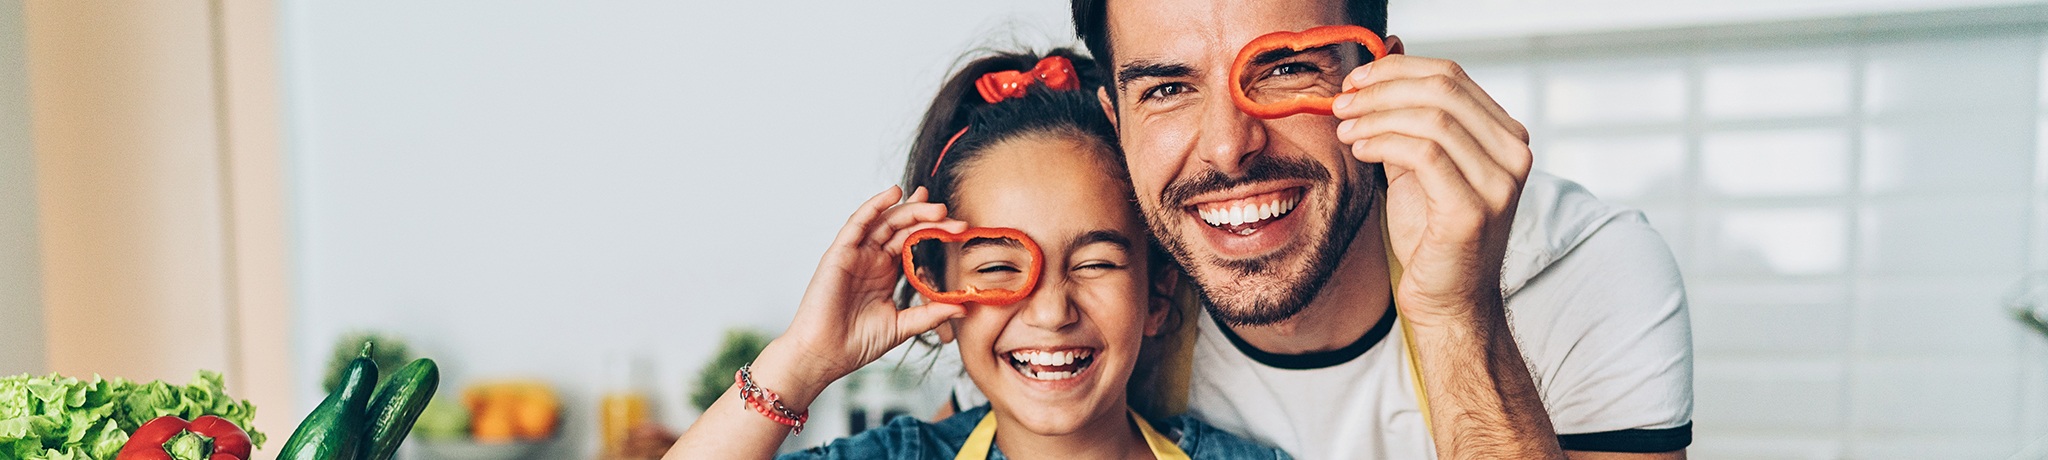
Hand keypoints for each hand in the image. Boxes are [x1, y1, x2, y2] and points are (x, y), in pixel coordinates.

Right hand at [761, 186, 968, 400]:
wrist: (825, 355)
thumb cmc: (857, 343)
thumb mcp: (902, 325)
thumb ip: (931, 314)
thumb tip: (964, 308)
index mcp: (885, 272)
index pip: (912, 242)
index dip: (933, 230)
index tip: (958, 226)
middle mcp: (871, 259)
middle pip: (902, 228)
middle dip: (926, 217)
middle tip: (949, 214)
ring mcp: (855, 254)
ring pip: (884, 221)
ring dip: (907, 209)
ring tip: (931, 203)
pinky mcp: (839, 253)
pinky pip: (858, 223)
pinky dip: (875, 205)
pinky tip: (894, 193)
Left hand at [1331, 54, 1531, 324]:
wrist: (1447, 300)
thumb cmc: (1431, 234)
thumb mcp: (1420, 164)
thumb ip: (1409, 119)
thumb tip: (1384, 60)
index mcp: (1505, 136)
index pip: (1451, 76)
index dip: (1397, 69)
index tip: (1356, 78)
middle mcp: (1514, 154)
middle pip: (1443, 90)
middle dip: (1382, 88)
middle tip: (1342, 101)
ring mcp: (1500, 183)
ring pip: (1432, 118)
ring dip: (1377, 116)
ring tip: (1344, 127)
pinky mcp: (1474, 209)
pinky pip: (1425, 154)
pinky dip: (1384, 143)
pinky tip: (1359, 149)